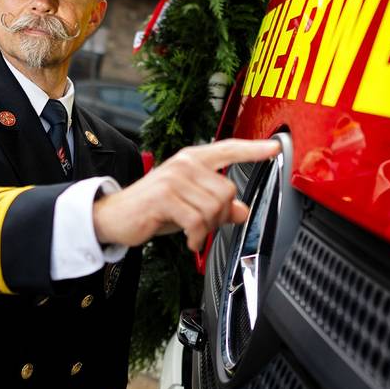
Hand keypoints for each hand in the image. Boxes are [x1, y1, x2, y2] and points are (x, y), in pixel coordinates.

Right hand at [93, 138, 280, 251]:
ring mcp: (174, 178)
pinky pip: (198, 221)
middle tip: (203, 226)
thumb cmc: (152, 209)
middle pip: (227, 190)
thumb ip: (217, 206)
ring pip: (214, 207)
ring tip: (192, 232)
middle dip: (220, 215)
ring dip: (207, 228)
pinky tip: (188, 240)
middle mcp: (184, 163)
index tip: (275, 148)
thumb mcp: (190, 206)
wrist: (114, 217)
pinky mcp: (165, 196)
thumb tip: (242, 211)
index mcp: (192, 159)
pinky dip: (196, 237)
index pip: (229, 149)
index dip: (254, 150)